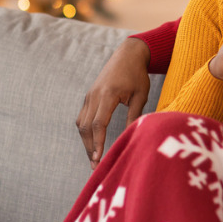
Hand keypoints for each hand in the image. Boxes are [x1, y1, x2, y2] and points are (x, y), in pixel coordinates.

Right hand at [76, 37, 150, 167]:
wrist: (127, 54)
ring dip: (86, 142)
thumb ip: (135, 115)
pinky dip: (85, 132)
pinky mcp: (89, 96)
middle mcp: (94, 96)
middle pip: (86, 127)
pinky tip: (92, 143)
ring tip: (94, 159)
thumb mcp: (141, 95)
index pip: (99, 124)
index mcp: (107, 95)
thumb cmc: (137, 75)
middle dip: (89, 148)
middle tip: (96, 166)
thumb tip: (132, 136)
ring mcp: (89, 95)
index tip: (99, 159)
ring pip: (81, 123)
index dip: (98, 143)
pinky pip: (82, 117)